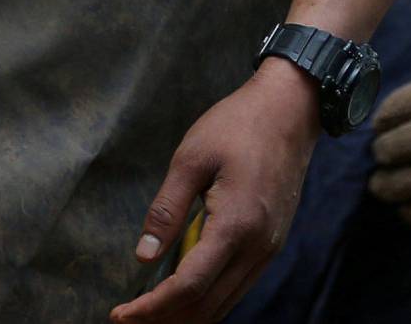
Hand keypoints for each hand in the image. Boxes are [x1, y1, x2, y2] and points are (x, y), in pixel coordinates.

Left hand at [110, 61, 318, 322]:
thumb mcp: (192, 157)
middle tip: (129, 316)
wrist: (290, 107)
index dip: (152, 308)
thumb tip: (143, 258)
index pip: (189, 286)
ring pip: (224, 303)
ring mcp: (268, 248)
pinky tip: (184, 286)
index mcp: (236, 225)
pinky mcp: (272, 243)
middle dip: (165, 318)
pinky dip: (208, 297)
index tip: (120, 315)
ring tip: (151, 307)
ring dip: (186, 313)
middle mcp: (257, 247)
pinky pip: (237, 286)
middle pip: (207, 306)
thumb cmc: (238, 124)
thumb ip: (166, 210)